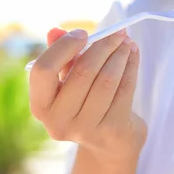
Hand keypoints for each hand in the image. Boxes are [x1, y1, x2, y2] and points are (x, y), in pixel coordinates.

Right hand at [29, 27, 146, 160]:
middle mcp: (58, 122)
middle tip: (117, 32)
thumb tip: (55, 31)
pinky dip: (131, 67)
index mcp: (40, 107)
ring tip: (127, 41)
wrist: (109, 142)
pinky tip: (133, 54)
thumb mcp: (68, 81)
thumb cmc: (85, 103)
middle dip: (103, 46)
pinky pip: (124, 89)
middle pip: (82, 72)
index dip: (64, 47)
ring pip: (106, 80)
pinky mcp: (111, 131)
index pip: (43, 71)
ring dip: (120, 55)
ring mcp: (85, 130)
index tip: (83, 33)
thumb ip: (60, 57)